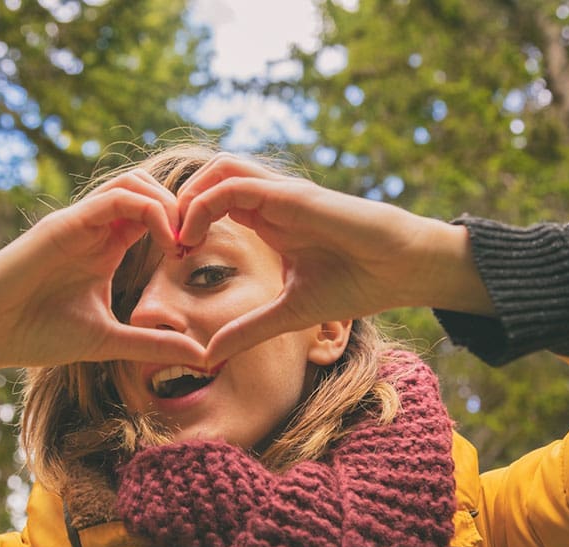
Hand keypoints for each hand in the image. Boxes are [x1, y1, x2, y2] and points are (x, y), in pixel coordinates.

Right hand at [0, 170, 204, 394]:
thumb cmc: (37, 334)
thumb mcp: (107, 341)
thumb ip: (151, 344)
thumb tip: (200, 355)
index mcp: (108, 247)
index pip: (155, 214)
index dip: (184, 227)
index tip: (198, 256)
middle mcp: (96, 228)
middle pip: (149, 188)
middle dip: (182, 208)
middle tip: (198, 243)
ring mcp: (80, 222)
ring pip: (135, 183)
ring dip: (169, 204)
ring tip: (182, 242)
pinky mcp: (65, 223)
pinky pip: (116, 198)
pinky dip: (150, 210)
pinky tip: (167, 242)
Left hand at [176, 154, 492, 365]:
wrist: (402, 270)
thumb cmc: (356, 283)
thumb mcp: (288, 313)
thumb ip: (248, 328)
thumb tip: (207, 355)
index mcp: (267, 220)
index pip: (212, 201)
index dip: (185, 223)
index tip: (172, 257)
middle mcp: (270, 200)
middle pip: (209, 177)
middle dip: (178, 203)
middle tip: (166, 242)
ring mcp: (281, 193)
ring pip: (219, 169)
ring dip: (188, 197)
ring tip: (178, 237)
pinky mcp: (292, 196)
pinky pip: (234, 186)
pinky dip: (204, 204)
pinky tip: (193, 237)